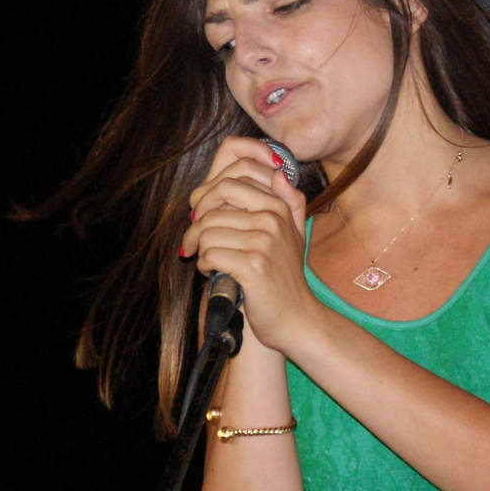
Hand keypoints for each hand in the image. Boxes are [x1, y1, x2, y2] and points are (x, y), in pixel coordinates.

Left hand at [181, 137, 314, 352]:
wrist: (296, 317)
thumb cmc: (287, 277)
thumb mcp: (295, 234)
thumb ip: (290, 201)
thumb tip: (279, 173)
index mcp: (279, 207)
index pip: (231, 182)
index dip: (207, 198)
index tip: (200, 215)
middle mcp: (272, 220)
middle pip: (214, 206)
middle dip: (195, 222)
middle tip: (192, 240)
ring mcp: (263, 242)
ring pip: (208, 232)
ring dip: (199, 249)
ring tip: (207, 261)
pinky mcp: (252, 266)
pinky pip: (210, 255)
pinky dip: (204, 265)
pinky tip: (212, 272)